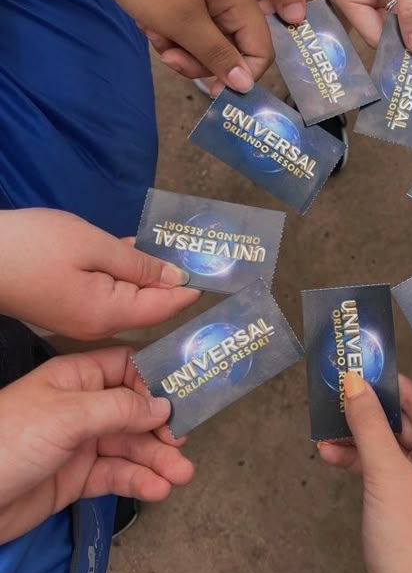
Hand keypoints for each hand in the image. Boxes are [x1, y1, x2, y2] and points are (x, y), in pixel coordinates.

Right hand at [0, 208, 200, 339]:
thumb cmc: (34, 247)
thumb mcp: (94, 247)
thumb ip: (139, 265)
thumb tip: (177, 277)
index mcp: (109, 314)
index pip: (163, 308)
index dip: (189, 291)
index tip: (216, 275)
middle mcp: (99, 325)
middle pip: (149, 307)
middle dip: (174, 284)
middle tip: (203, 259)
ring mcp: (82, 319)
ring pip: (129, 298)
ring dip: (150, 276)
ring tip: (177, 251)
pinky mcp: (69, 307)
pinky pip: (109, 293)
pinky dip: (125, 274)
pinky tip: (136, 251)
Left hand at [0, 347, 193, 542]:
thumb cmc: (12, 440)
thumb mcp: (67, 415)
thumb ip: (119, 409)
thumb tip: (163, 406)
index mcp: (77, 378)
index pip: (127, 368)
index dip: (155, 380)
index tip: (182, 396)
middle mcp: (83, 407)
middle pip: (135, 412)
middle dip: (162, 429)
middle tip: (183, 444)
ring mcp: (81, 444)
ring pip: (130, 447)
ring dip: (157, 460)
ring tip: (181, 476)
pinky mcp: (77, 479)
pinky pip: (116, 475)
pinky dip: (139, 481)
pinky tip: (157, 489)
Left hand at [83, 0, 273, 91]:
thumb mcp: (183, 22)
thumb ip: (217, 54)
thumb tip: (245, 83)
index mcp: (240, 0)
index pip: (260, 50)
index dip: (241, 74)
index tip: (211, 88)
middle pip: (231, 48)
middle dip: (200, 60)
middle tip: (169, 57)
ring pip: (206, 39)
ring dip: (180, 46)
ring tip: (154, 35)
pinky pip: (188, 24)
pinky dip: (170, 30)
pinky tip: (148, 23)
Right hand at [319, 373, 411, 572]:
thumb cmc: (410, 537)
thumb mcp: (386, 472)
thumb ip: (368, 423)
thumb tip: (354, 380)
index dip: (387, 383)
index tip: (357, 364)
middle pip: (401, 420)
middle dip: (366, 410)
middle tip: (333, 390)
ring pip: (386, 443)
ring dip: (355, 436)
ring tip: (323, 425)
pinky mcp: (402, 498)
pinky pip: (379, 466)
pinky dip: (356, 459)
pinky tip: (328, 453)